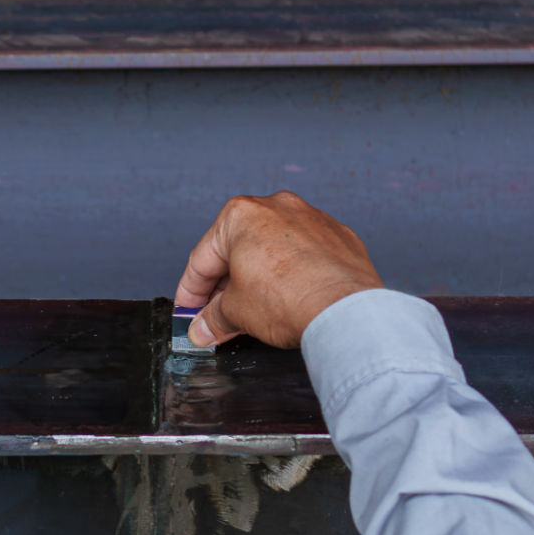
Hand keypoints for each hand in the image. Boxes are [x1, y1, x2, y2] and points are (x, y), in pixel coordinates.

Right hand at [174, 191, 382, 349]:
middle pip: (239, 250)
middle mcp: (278, 207)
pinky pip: (306, 255)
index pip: (203, 258)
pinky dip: (293, 274)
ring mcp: (313, 219)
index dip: (191, 291)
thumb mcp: (235, 312)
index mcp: (242, 215)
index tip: (189, 310)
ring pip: (274, 250)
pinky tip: (289, 299)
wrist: (345, 311)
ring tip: (253, 310)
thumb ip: (213, 318)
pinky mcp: (340, 237)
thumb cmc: (290, 299)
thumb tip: (205, 327)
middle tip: (216, 315)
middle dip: (225, 286)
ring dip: (259, 278)